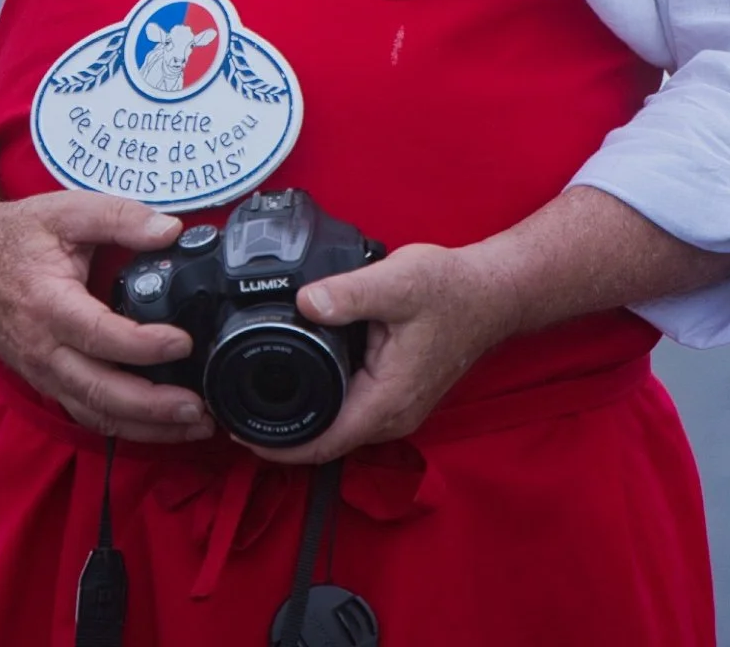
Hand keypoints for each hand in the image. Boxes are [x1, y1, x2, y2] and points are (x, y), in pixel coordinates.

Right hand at [0, 190, 215, 444]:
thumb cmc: (16, 235)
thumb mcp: (67, 210)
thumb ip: (121, 218)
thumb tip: (170, 230)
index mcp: (48, 304)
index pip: (99, 335)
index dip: (143, 345)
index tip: (182, 341)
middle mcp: (42, 348)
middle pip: (100, 391)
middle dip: (152, 406)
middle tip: (198, 408)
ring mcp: (41, 371)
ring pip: (95, 412)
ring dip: (145, 426)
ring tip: (192, 425)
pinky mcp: (46, 381)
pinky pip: (86, 413)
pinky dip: (124, 426)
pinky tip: (159, 425)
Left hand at [246, 241, 511, 466]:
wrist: (492, 293)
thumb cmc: (452, 290)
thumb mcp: (397, 283)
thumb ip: (348, 294)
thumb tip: (305, 303)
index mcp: (387, 401)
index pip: (324, 443)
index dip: (280, 446)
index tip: (241, 435)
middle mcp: (393, 416)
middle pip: (328, 442)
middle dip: (284, 436)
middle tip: (238, 413)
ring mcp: (399, 408)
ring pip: (341, 427)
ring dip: (305, 420)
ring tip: (261, 401)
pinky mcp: (400, 393)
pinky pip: (354, 410)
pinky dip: (327, 403)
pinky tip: (306, 379)